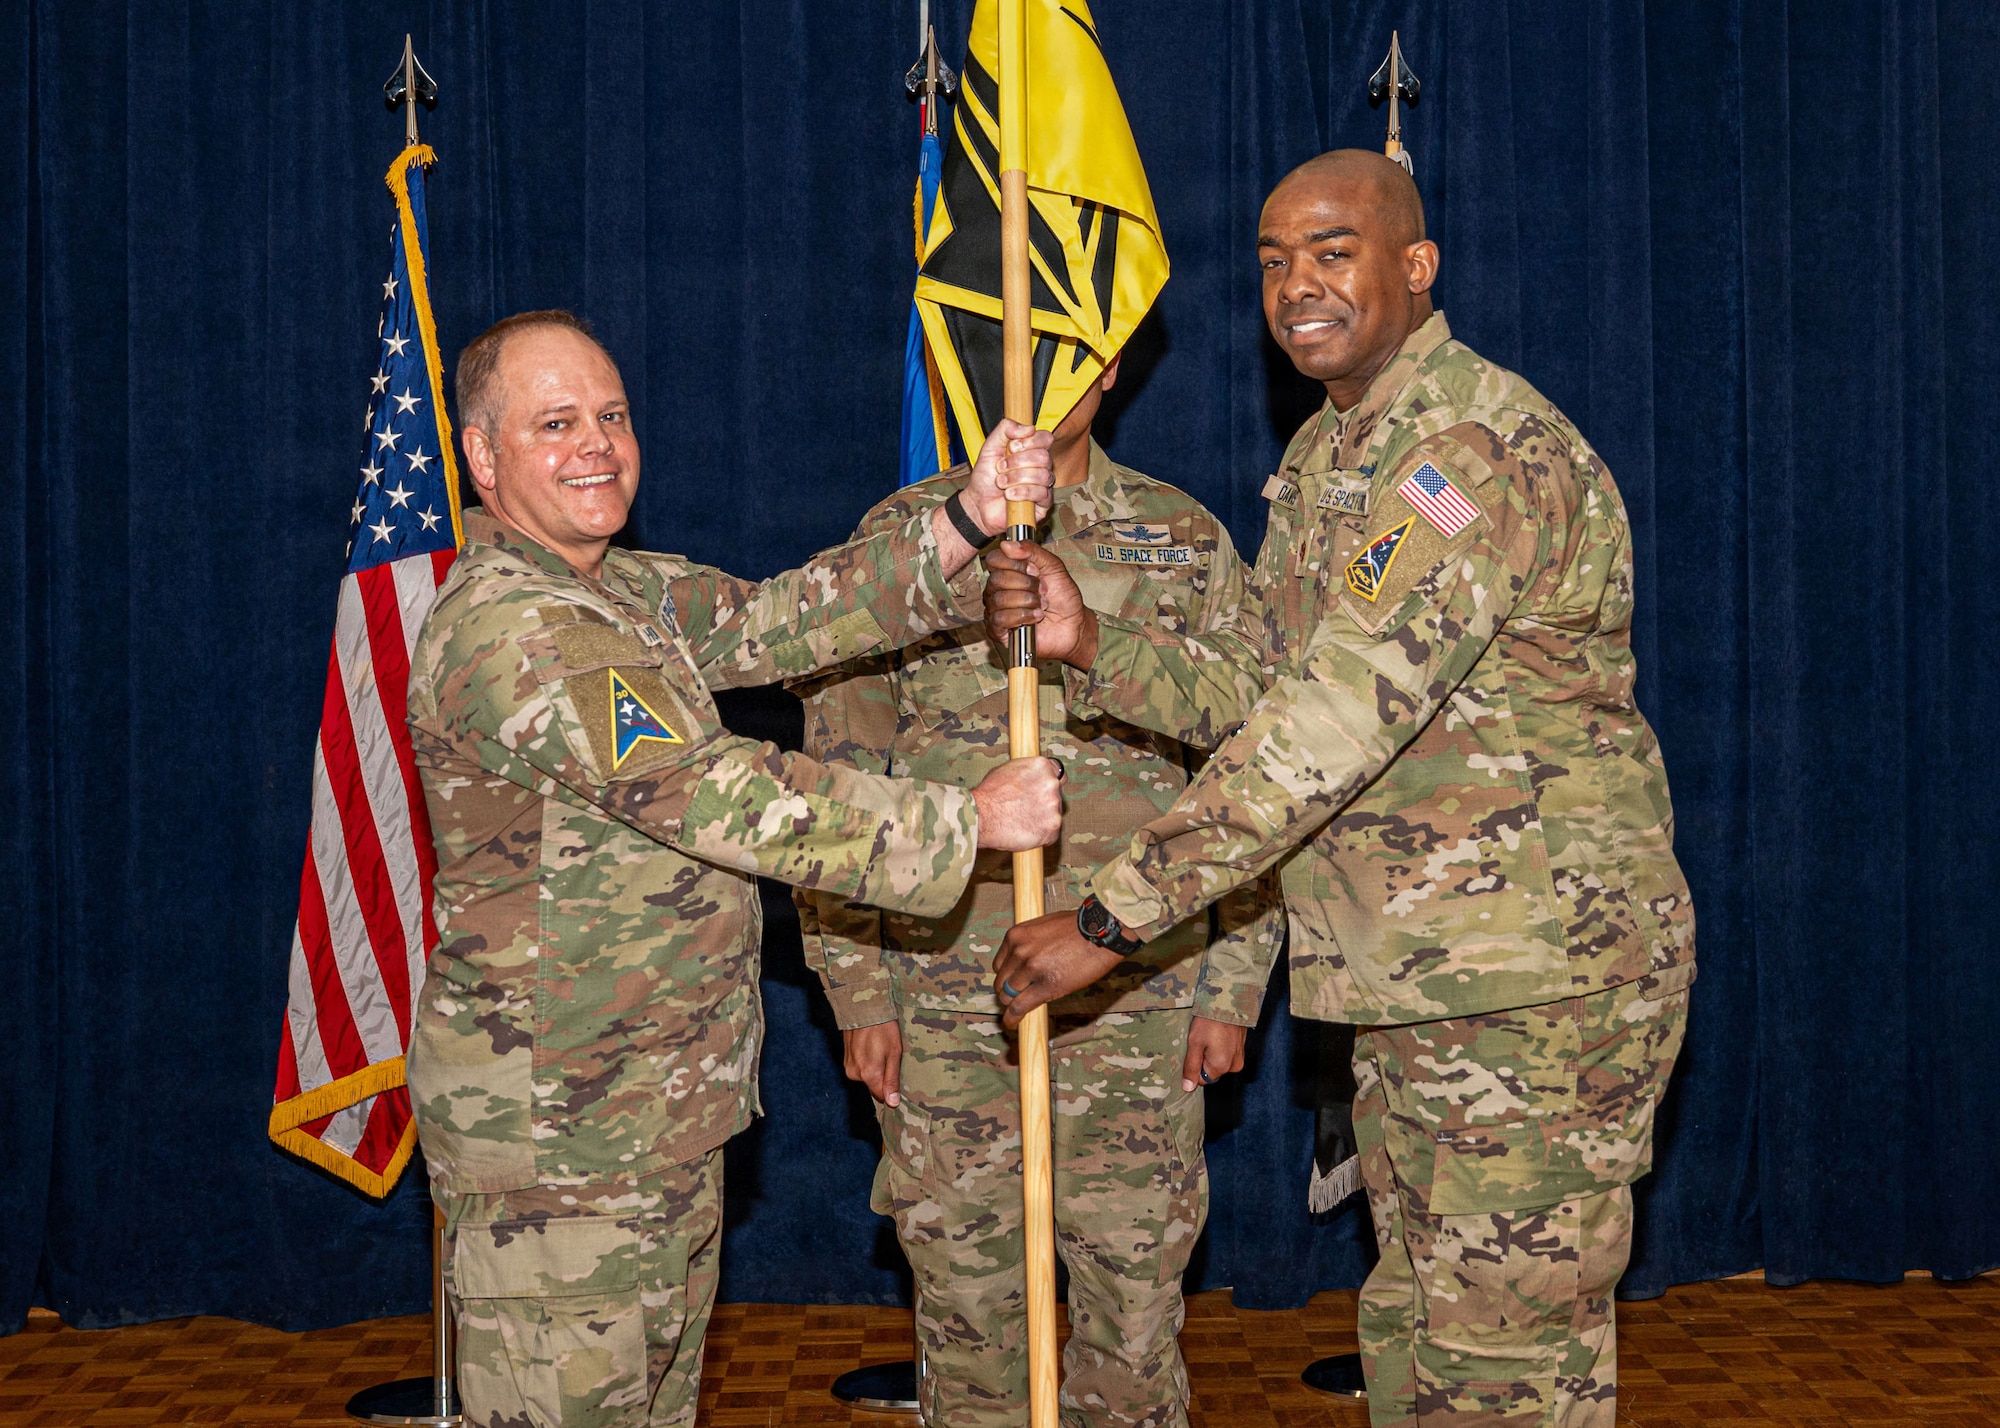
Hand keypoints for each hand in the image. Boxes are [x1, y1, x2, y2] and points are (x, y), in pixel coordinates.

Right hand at [842, 1021, 903, 1106]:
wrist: (863, 1008)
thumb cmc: (883, 1028)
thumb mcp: (894, 1053)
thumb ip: (892, 1080)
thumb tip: (892, 1103)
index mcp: (869, 1074)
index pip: (881, 1096)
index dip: (892, 1091)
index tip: (898, 1078)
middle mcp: (855, 1074)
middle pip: (873, 1086)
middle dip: (883, 1077)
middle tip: (890, 1057)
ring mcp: (848, 1066)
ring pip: (866, 1076)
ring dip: (874, 1069)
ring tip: (880, 1049)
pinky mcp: (845, 1059)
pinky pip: (859, 1068)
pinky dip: (867, 1062)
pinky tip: (872, 1047)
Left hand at [961, 420, 1054, 534]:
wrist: (978, 503)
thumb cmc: (985, 477)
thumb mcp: (990, 447)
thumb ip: (1005, 429)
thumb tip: (1029, 428)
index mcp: (1031, 450)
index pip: (1046, 438)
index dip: (1031, 441)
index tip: (1012, 447)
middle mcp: (1040, 466)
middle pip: (1044, 457)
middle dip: (1017, 462)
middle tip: (1001, 467)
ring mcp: (1043, 485)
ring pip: (1042, 475)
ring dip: (1016, 478)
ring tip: (1001, 483)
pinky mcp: (1043, 503)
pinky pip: (1041, 493)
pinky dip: (1021, 493)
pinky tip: (1009, 495)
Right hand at [970, 757, 1063, 850]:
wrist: (981, 816)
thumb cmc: (989, 794)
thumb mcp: (1007, 770)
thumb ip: (1027, 773)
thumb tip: (1031, 777)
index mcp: (1042, 766)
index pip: (1059, 774)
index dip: (1051, 783)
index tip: (1045, 791)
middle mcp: (1052, 784)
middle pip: (1057, 796)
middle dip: (1045, 803)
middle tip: (1026, 810)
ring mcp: (1054, 806)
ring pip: (1054, 815)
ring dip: (1043, 819)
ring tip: (1022, 821)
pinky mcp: (1052, 827)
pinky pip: (1051, 834)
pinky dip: (1041, 835)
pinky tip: (1025, 831)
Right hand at [983, 542, 1098, 669]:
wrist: (1074, 625)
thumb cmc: (1063, 597)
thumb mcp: (1054, 567)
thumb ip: (1033, 552)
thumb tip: (1007, 544)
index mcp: (1008, 572)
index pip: (994, 560)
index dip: (1015, 564)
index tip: (1035, 571)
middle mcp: (998, 590)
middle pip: (996, 580)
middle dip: (1026, 585)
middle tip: (1043, 591)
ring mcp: (996, 610)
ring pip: (999, 600)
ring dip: (1027, 602)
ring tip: (1042, 606)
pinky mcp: (998, 631)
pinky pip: (999, 619)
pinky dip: (1022, 617)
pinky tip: (1036, 618)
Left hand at [992, 909, 1121, 1028]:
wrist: (1101, 932)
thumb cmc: (1078, 927)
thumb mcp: (1044, 927)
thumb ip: (1029, 943)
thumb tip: (1024, 959)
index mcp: (1016, 935)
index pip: (999, 965)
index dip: (1006, 976)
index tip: (1011, 983)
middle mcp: (1019, 951)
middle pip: (1002, 982)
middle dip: (1008, 992)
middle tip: (1016, 998)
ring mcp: (1031, 969)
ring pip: (1008, 996)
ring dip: (1012, 1004)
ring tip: (1016, 1011)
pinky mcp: (1045, 986)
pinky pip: (1020, 1007)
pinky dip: (1013, 1017)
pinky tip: (1012, 1022)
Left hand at [1181, 1016, 1247, 1092]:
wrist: (1229, 1001)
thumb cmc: (1209, 1021)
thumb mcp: (1195, 1043)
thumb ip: (1191, 1067)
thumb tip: (1188, 1088)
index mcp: (1221, 1066)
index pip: (1202, 1079)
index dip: (1194, 1066)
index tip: (1193, 1049)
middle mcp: (1234, 1066)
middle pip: (1211, 1071)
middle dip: (1203, 1058)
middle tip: (1201, 1040)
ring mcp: (1240, 1057)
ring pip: (1218, 1062)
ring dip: (1211, 1052)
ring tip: (1209, 1035)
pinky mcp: (1241, 1049)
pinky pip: (1226, 1055)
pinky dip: (1219, 1047)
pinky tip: (1216, 1034)